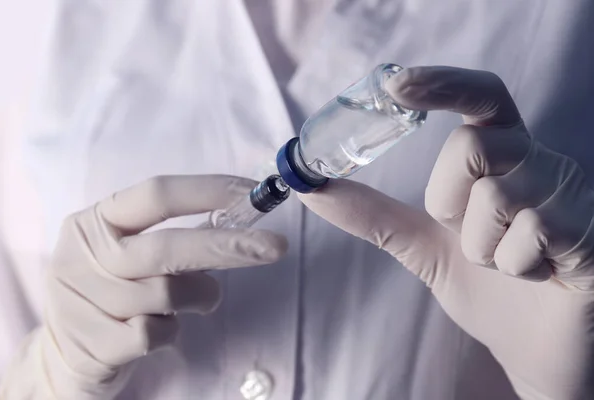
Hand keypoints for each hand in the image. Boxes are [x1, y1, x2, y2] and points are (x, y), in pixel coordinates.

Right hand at [2, 175, 286, 398]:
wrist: (62, 352)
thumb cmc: (109, 292)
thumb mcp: (127, 255)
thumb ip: (171, 238)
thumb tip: (239, 223)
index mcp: (94, 222)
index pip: (156, 194)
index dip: (209, 190)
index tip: (253, 194)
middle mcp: (82, 255)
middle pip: (168, 246)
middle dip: (228, 246)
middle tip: (275, 247)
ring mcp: (81, 301)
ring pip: (167, 293)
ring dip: (198, 297)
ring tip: (196, 300)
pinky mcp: (93, 344)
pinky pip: (156, 333)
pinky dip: (171, 330)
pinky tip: (162, 328)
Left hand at [300, 66, 593, 399]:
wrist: (534, 351)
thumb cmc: (488, 288)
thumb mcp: (422, 244)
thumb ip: (373, 214)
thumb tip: (311, 189)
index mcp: (504, 157)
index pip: (479, 97)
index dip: (440, 84)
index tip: (394, 84)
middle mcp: (540, 163)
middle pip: (472, 144)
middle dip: (448, 200)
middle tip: (465, 232)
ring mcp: (571, 195)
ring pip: (496, 196)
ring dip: (481, 248)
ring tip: (505, 264)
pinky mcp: (592, 232)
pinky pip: (533, 232)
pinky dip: (515, 266)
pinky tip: (538, 277)